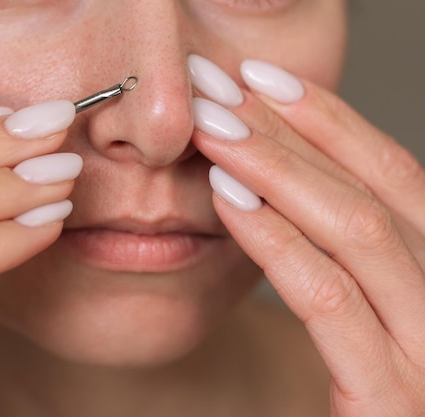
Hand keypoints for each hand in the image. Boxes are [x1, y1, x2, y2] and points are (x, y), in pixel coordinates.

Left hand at [191, 59, 424, 414]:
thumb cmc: (349, 390)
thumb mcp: (354, 313)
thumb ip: (332, 251)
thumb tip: (268, 176)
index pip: (392, 177)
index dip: (330, 119)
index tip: (262, 78)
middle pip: (374, 193)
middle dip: (291, 132)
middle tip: (220, 91)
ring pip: (358, 233)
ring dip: (278, 171)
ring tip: (215, 131)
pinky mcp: (391, 401)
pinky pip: (329, 300)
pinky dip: (278, 241)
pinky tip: (229, 201)